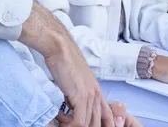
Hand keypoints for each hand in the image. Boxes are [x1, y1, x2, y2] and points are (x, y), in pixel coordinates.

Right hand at [20, 1, 113, 126]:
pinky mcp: (81, 96)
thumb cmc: (64, 61)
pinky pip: (79, 121)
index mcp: (96, 90)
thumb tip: (71, 107)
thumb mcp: (74, 81)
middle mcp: (97, 94)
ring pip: (90, 123)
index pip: (107, 115)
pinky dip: (70, 125)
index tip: (89, 126)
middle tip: (70, 126)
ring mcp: (90, 95)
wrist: (60, 48)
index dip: (103, 124)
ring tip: (63, 123)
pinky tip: (61, 119)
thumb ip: (76, 95)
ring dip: (75, 126)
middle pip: (99, 121)